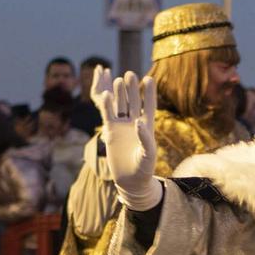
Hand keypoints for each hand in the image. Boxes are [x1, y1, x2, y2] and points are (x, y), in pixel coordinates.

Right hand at [93, 68, 160, 208]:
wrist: (130, 180)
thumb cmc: (144, 168)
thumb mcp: (148, 155)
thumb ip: (145, 138)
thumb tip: (139, 122)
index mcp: (148, 126)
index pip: (150, 105)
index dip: (149, 93)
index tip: (149, 79)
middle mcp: (136, 122)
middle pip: (134, 101)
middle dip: (132, 89)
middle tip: (130, 74)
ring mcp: (123, 125)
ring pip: (120, 105)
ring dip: (119, 93)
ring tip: (118, 79)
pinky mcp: (111, 131)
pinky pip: (108, 115)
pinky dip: (106, 106)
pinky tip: (105, 95)